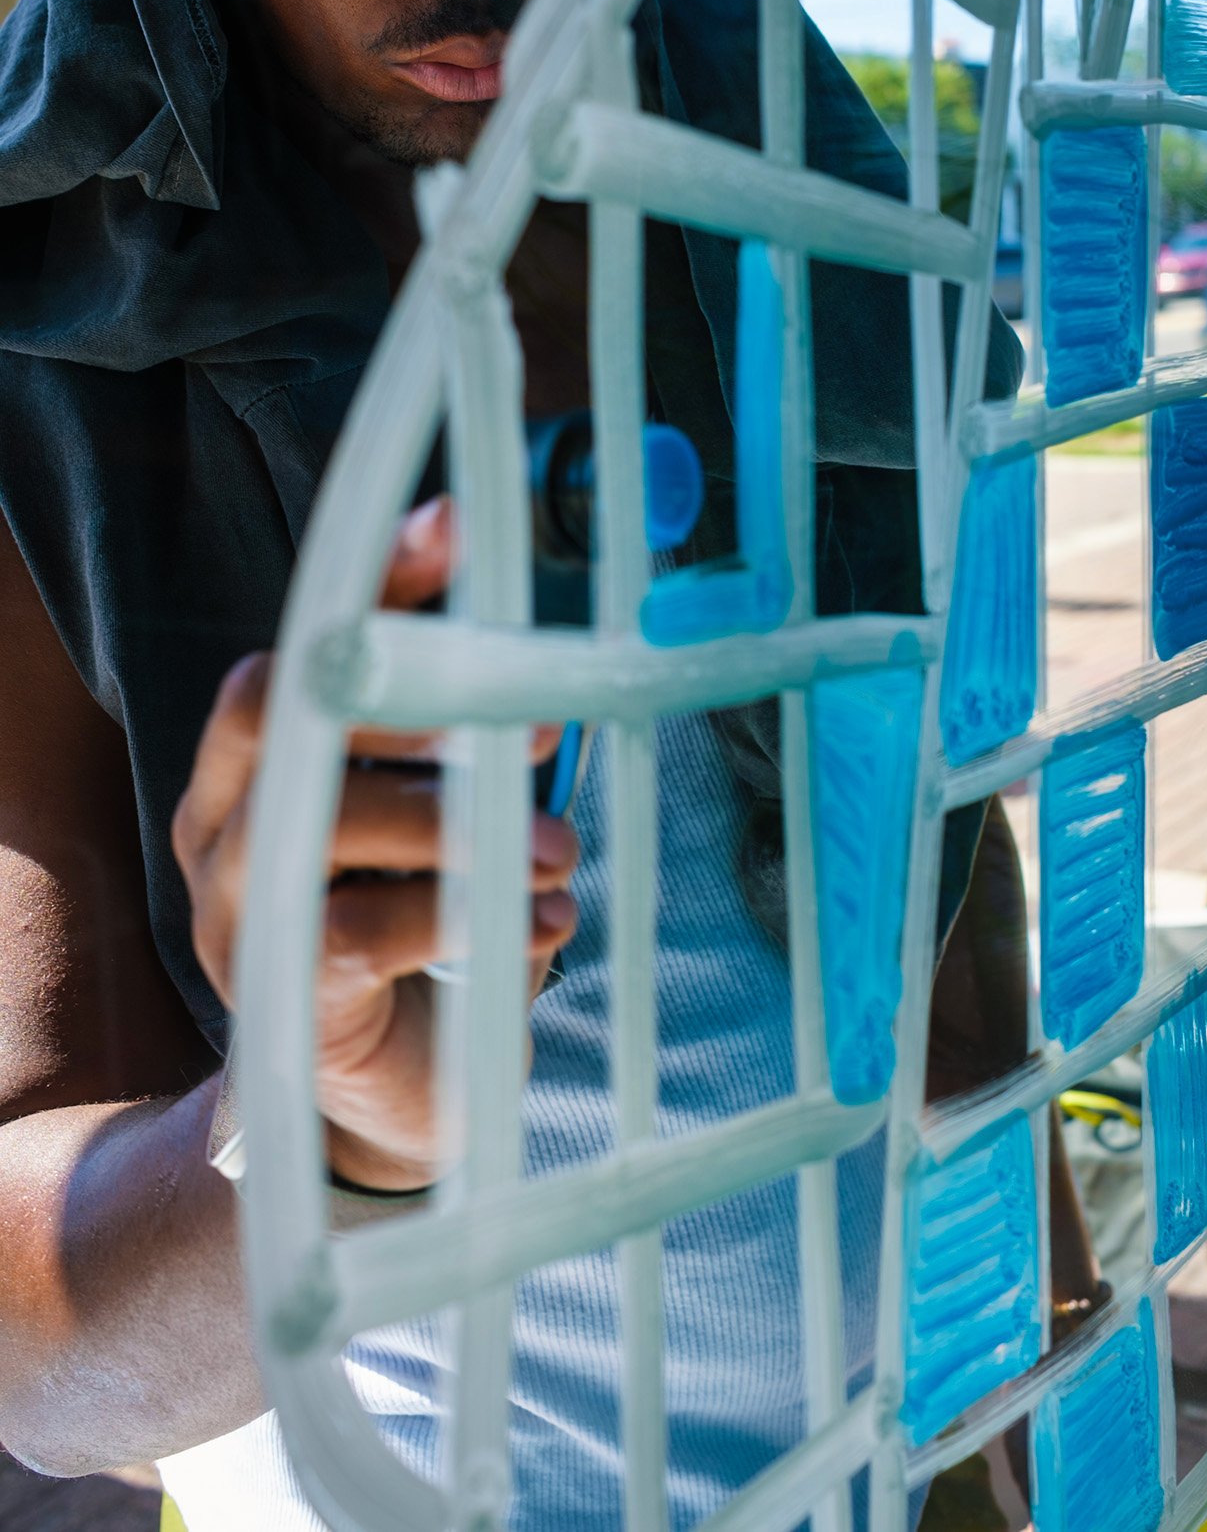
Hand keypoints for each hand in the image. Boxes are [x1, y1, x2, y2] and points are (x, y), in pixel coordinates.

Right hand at [171, 495, 578, 1190]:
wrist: (385, 1102)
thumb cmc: (421, 933)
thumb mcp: (444, 824)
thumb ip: (466, 749)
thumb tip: (549, 671)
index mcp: (263, 761)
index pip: (304, 642)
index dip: (379, 581)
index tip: (463, 524)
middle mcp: (229, 822)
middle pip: (288, 711)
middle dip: (417, 703)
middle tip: (535, 725)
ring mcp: (241, 912)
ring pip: (329, 819)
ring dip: (464, 824)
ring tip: (556, 848)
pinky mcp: (283, 997)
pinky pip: (364, 933)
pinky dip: (471, 917)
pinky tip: (548, 924)